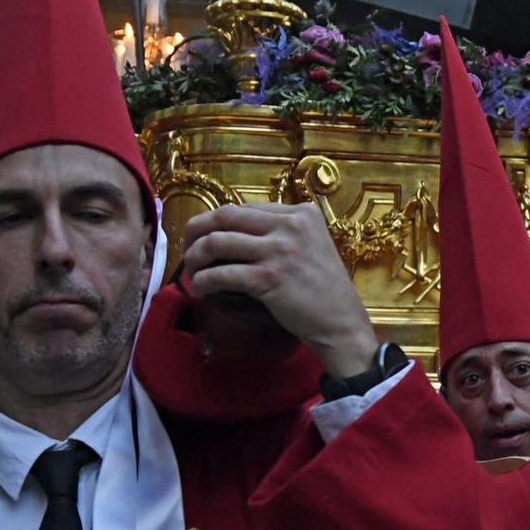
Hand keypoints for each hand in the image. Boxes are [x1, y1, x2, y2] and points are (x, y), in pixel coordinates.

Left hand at [180, 202, 380, 376]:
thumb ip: (281, 232)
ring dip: (195, 257)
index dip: (218, 222)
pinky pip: (222, 273)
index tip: (206, 237)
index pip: (245, 207)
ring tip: (193, 272)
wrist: (341, 321)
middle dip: (197, 231)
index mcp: (302, 213)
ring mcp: (280, 249)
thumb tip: (233, 231)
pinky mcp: (269, 276)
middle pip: (225, 215)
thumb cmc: (324, 289)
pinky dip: (204, 280)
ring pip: (217, 241)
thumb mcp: (310, 246)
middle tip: (188, 249)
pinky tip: (202, 288)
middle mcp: (291, 224)